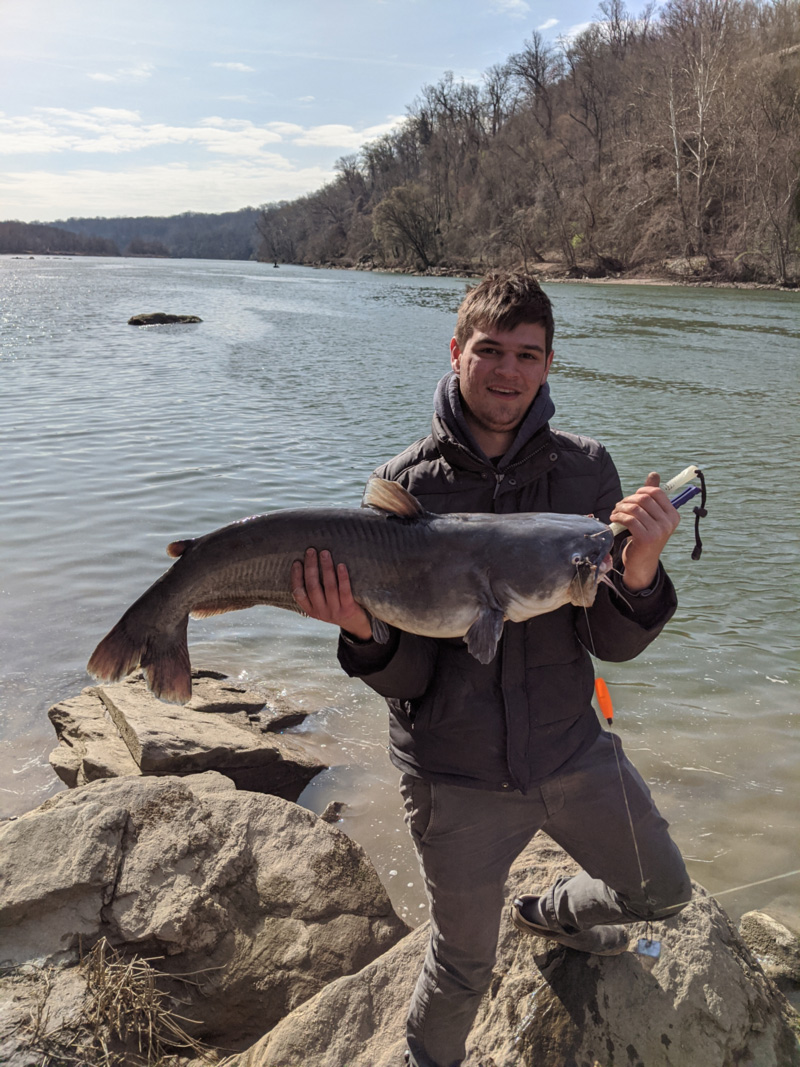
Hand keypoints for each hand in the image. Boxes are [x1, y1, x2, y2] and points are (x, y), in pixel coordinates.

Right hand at [290, 548, 372, 639]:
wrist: (357, 626)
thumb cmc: (337, 607)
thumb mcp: (322, 604)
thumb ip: (315, 590)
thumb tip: (308, 562)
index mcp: (311, 610)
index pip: (298, 593)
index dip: (296, 577)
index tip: (297, 562)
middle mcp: (320, 611)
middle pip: (312, 587)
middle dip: (311, 567)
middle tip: (311, 550)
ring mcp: (334, 611)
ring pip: (328, 587)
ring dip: (326, 568)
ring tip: (325, 553)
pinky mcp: (348, 609)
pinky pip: (344, 591)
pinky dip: (342, 577)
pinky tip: (341, 565)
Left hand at [610, 473, 679, 591]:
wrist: (642, 563)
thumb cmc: (645, 536)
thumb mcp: (651, 516)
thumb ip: (652, 496)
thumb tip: (654, 474)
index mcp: (673, 515)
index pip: (657, 492)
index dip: (641, 491)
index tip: (632, 497)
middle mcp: (668, 523)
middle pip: (644, 498)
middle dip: (628, 499)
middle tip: (619, 506)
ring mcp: (659, 531)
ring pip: (635, 508)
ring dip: (620, 508)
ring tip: (615, 512)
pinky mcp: (646, 538)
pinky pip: (629, 519)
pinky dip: (618, 516)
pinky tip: (614, 518)